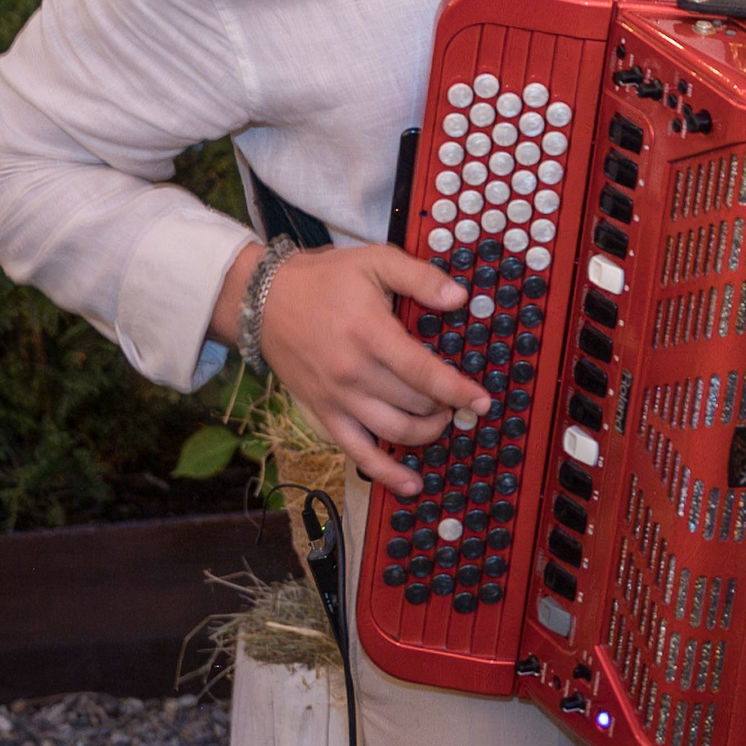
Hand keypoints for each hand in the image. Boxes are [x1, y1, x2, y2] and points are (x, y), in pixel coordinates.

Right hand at [209, 240, 481, 495]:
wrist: (264, 299)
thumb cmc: (325, 278)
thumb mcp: (375, 260)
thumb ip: (419, 277)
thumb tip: (458, 298)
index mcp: (370, 333)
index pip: (422, 372)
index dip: (457, 390)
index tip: (482, 400)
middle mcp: (354, 373)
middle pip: (413, 404)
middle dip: (445, 406)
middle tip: (460, 398)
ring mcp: (337, 398)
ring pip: (393, 432)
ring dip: (426, 433)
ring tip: (441, 419)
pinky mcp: (324, 413)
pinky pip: (357, 451)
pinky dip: (385, 472)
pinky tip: (410, 485)